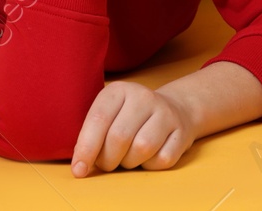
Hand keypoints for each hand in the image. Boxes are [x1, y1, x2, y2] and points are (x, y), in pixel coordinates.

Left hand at [71, 81, 196, 175]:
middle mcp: (144, 97)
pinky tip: (148, 156)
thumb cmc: (129, 118)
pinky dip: (150, 166)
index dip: (86, 148)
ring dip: (129, 162)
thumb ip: (91, 134)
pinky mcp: (182, 132)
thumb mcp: (109, 115)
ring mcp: (166, 113)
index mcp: (120, 90)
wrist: (174, 108)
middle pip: (119, 137)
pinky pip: (161, 160)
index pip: (99, 119)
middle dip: (108, 159)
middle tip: (106, 163)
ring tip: (127, 158)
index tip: (78, 170)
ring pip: (142, 149)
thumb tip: (80, 165)